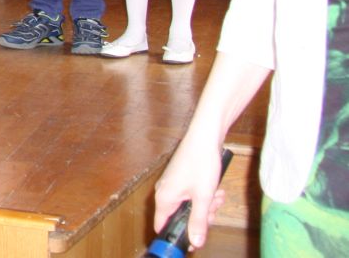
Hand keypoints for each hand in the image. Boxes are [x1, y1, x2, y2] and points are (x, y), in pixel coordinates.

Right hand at [153, 135, 226, 249]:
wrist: (205, 136)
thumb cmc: (201, 163)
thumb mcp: (203, 197)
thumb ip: (198, 222)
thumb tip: (195, 243)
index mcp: (164, 198)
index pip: (162, 226)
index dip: (176, 237)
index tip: (192, 242)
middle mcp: (165, 192)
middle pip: (180, 218)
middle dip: (199, 217)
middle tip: (212, 209)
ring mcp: (173, 185)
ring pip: (188, 206)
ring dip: (205, 206)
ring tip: (217, 195)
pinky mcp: (181, 179)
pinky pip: (191, 196)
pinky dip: (203, 196)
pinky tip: (215, 189)